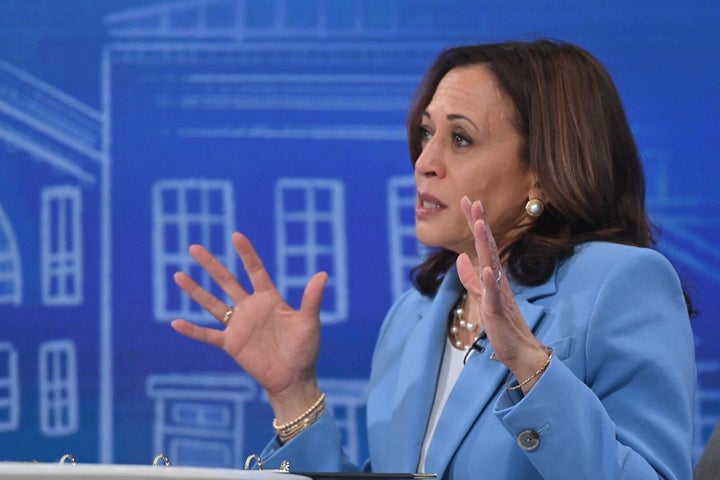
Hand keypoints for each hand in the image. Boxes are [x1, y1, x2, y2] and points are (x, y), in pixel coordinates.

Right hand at [171, 232, 327, 418]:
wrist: (294, 378)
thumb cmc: (305, 349)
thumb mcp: (309, 322)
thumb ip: (312, 298)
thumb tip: (323, 274)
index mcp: (269, 299)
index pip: (255, 271)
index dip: (246, 254)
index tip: (236, 236)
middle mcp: (251, 308)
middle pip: (227, 281)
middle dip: (211, 265)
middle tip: (194, 247)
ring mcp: (239, 325)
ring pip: (212, 304)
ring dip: (196, 290)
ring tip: (178, 274)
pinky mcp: (231, 344)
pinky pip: (208, 335)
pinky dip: (192, 330)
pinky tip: (175, 322)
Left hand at [456, 197, 548, 392]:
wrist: (520, 351)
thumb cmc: (504, 324)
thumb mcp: (483, 297)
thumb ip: (471, 279)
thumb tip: (460, 258)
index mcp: (493, 276)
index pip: (483, 245)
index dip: (475, 223)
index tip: (467, 201)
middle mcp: (498, 280)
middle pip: (488, 247)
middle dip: (480, 223)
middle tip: (472, 200)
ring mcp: (499, 294)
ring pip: (492, 264)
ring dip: (487, 244)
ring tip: (481, 224)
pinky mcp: (499, 311)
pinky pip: (494, 294)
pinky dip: (491, 281)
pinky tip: (488, 269)